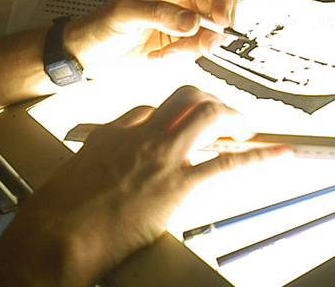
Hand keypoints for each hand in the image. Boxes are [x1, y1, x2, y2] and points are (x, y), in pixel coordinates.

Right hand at [0, 86, 285, 286]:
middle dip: (210, 103)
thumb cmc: (57, 216)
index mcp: (112, 134)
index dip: (171, 117)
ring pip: (208, 114)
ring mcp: (161, 157)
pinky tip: (278, 155)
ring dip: (234, 118)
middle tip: (224, 120)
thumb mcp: (72, 176)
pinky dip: (260, 157)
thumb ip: (95, 164)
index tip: (181, 125)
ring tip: (248, 129)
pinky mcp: (177, 185)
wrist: (56, 236)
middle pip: (185, 98)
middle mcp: (139, 135)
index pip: (149, 110)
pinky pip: (227, 164)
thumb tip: (105, 169)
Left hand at [66, 0, 238, 68]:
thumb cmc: (100, 24)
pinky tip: (159, 56)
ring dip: (193, 48)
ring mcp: (183, 21)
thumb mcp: (125, 13)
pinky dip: (182, 58)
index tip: (222, 20)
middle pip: (219, 6)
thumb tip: (192, 21)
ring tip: (165, 53)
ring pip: (212, 32)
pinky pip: (197, 50)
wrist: (90, 53)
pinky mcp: (181, 42)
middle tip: (204, 45)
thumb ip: (159, 14)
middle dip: (214, 29)